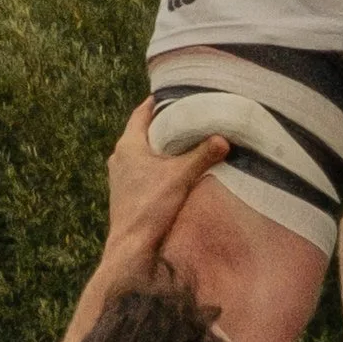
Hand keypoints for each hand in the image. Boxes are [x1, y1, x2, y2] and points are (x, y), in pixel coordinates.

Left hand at [103, 99, 227, 279]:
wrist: (131, 247)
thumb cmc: (150, 206)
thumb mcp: (180, 177)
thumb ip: (202, 156)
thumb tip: (223, 139)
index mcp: (128, 145)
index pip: (141, 113)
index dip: (156, 103)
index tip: (173, 94)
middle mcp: (119, 157)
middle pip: (141, 131)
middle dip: (162, 125)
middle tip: (185, 117)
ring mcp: (119, 176)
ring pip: (140, 152)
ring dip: (158, 147)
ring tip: (182, 142)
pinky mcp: (123, 192)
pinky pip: (140, 169)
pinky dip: (154, 164)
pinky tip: (170, 171)